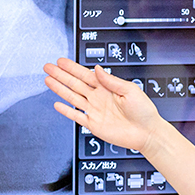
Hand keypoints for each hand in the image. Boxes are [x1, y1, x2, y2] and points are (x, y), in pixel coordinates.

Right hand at [44, 58, 160, 153]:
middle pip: (75, 84)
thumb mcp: (130, 90)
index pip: (86, 75)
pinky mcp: (94, 125)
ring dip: (60, 89)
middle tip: (48, 67)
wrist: (147, 133)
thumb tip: (97, 69)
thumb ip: (111, 80)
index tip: (61, 61)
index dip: (73, 68)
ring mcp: (95, 111)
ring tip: (47, 80)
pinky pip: (77, 116)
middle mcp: (100, 98)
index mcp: (108, 88)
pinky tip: (58, 104)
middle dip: (61, 75)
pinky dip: (67, 111)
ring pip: (73, 97)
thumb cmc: (144, 112)